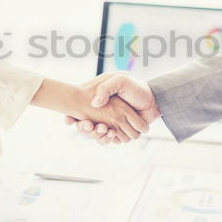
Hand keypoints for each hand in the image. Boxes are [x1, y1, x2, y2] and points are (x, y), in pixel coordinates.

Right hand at [32, 75, 147, 141]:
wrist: (153, 100)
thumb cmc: (136, 88)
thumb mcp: (121, 80)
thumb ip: (107, 88)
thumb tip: (95, 104)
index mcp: (97, 102)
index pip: (77, 113)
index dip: (70, 118)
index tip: (68, 120)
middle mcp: (100, 115)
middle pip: (84, 127)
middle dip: (84, 128)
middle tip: (88, 124)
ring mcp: (109, 125)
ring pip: (95, 136)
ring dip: (96, 135)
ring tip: (103, 129)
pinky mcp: (118, 133)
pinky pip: (108, 140)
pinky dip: (108, 139)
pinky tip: (111, 134)